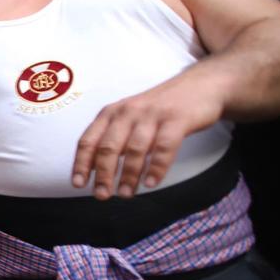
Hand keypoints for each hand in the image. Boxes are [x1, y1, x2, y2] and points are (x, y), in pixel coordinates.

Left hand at [72, 78, 223, 198]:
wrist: (201, 84)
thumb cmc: (160, 108)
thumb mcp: (129, 118)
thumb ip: (113, 138)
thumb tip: (94, 169)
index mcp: (111, 113)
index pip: (89, 140)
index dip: (81, 164)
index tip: (78, 184)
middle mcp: (128, 112)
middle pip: (108, 146)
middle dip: (103, 174)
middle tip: (101, 195)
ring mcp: (152, 115)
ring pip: (134, 148)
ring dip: (128, 175)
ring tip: (126, 194)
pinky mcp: (176, 119)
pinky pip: (164, 146)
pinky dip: (156, 167)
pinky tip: (150, 183)